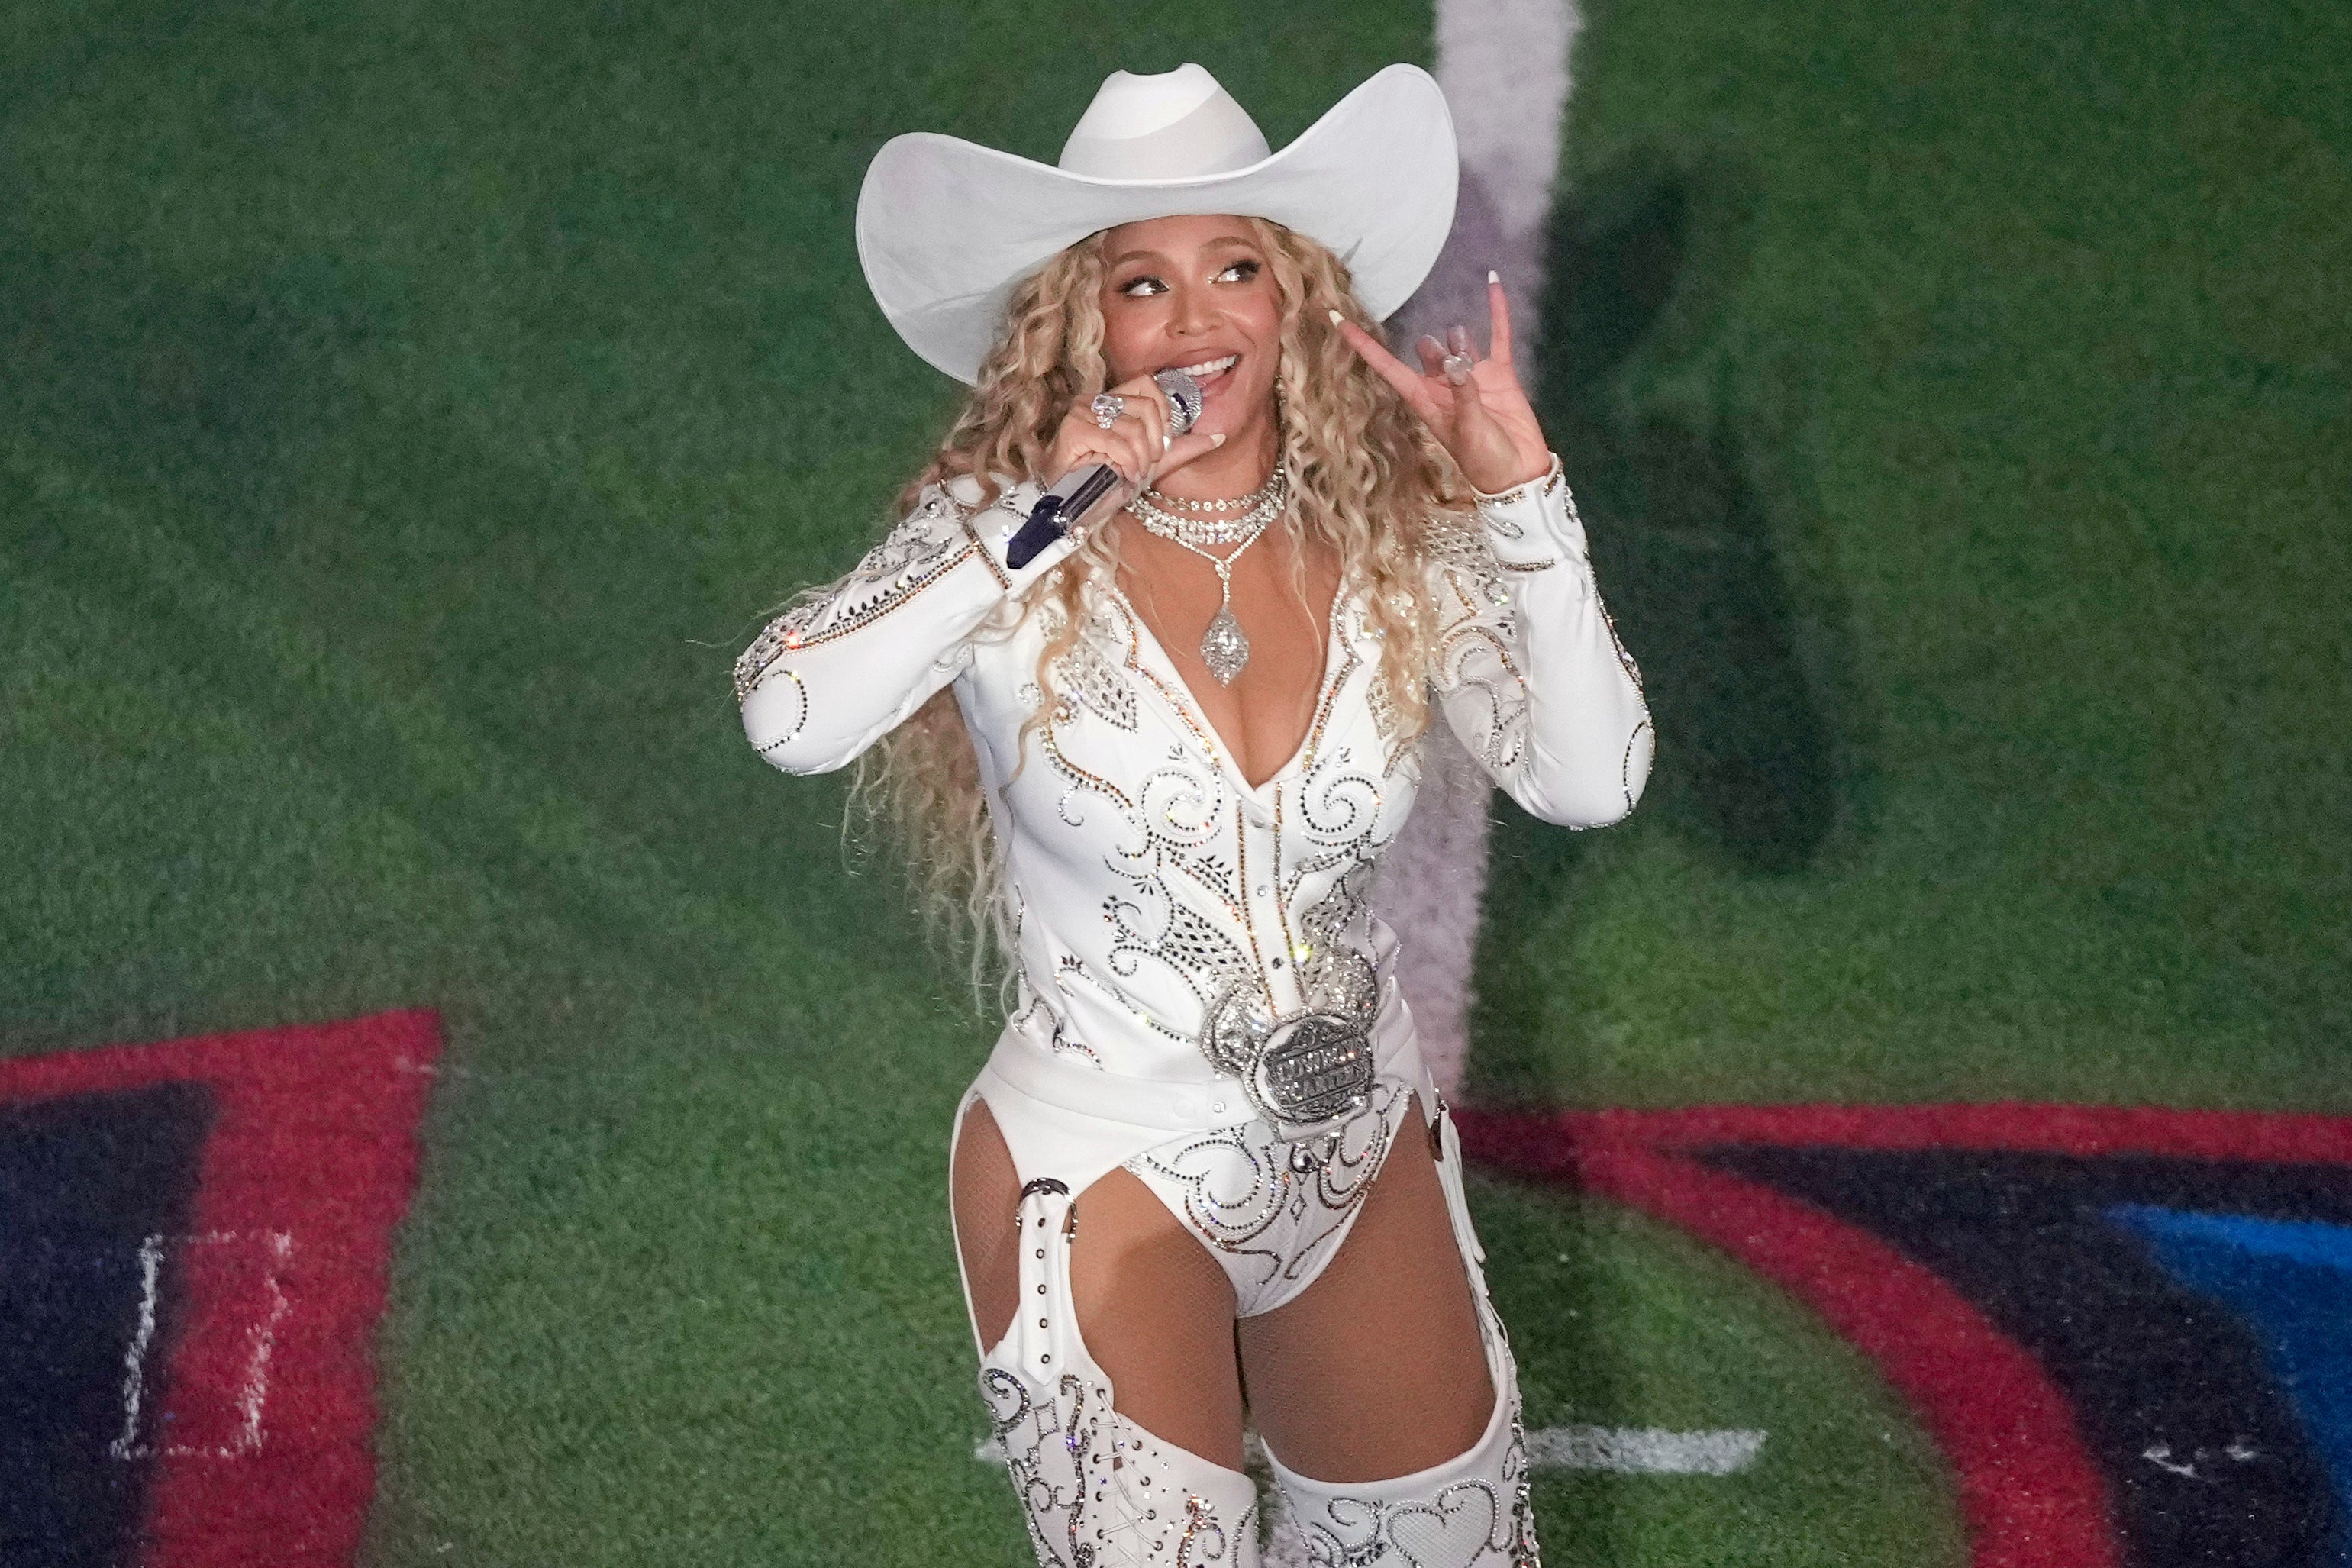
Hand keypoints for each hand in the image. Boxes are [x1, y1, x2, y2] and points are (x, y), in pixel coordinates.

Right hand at [1044, 372, 1223, 491]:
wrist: (1073, 507)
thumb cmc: (1104, 483)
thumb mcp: (1151, 464)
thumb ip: (1181, 449)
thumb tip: (1219, 436)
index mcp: (1113, 400)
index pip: (1149, 385)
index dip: (1163, 414)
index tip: (1161, 445)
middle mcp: (1095, 399)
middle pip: (1145, 406)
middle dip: (1155, 442)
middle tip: (1147, 465)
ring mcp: (1082, 412)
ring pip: (1133, 426)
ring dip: (1140, 458)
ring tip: (1132, 474)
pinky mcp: (1073, 429)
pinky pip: (1114, 440)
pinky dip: (1126, 462)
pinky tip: (1123, 475)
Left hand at [1328, 273, 1550, 494]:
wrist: (1517, 474)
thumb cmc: (1484, 460)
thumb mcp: (1468, 430)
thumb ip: (1463, 395)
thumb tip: (1456, 361)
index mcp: (1423, 401)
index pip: (1387, 366)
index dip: (1362, 345)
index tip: (1337, 319)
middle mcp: (1442, 386)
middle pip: (1425, 352)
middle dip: (1431, 348)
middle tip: (1444, 355)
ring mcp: (1471, 378)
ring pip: (1457, 343)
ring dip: (1460, 341)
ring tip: (1465, 352)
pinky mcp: (1499, 374)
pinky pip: (1497, 336)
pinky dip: (1497, 312)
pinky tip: (1492, 284)